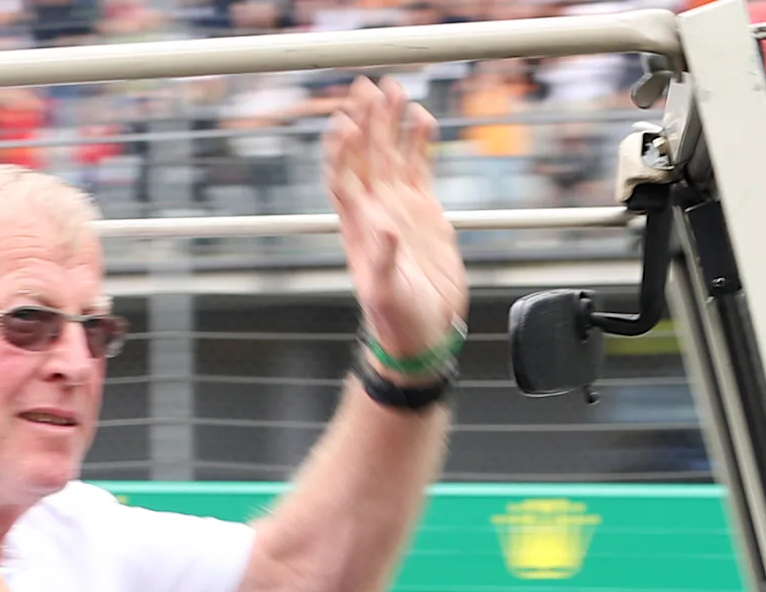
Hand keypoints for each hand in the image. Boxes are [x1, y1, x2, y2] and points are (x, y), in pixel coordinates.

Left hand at [325, 77, 466, 369]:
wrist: (423, 332)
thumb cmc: (398, 320)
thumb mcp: (387, 295)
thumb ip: (383, 261)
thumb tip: (384, 228)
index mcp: (359, 227)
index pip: (344, 178)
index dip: (341, 150)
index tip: (345, 121)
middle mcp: (375, 210)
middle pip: (365, 155)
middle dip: (366, 120)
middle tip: (368, 85)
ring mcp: (398, 207)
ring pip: (390, 154)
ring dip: (389, 123)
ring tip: (394, 89)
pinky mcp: (423, 210)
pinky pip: (418, 166)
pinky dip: (419, 142)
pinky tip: (422, 118)